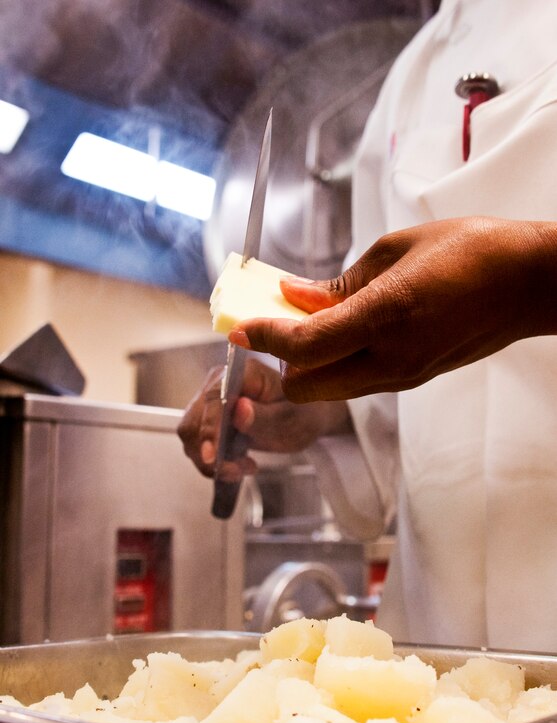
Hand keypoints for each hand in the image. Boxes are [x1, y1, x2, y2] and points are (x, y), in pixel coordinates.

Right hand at [177, 357, 350, 478]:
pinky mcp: (209, 420)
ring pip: (191, 436)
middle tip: (237, 471)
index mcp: (243, 373)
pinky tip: (238, 465)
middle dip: (208, 452)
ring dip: (210, 461)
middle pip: (193, 420)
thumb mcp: (290, 418)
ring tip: (243, 468)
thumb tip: (239, 410)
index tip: (212, 456)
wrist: (303, 418)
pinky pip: (198, 444)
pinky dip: (213, 461)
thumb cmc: (301, 412)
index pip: (214, 398)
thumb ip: (264, 416)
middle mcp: (219, 383)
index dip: (209, 428)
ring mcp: (211, 402)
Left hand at [228, 217, 556, 401]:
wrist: (527, 284)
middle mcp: (391, 360)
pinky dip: (336, 365)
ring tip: (312, 323)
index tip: (239, 327)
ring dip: (308, 365)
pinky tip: (344, 331)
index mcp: (386, 317)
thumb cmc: (468, 251)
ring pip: (330, 390)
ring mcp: (403, 377)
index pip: (304, 346)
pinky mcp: (412, 381)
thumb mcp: (395, 251)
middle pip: (307, 387)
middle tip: (278, 324)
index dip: (263, 339)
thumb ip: (338, 283)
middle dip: (282, 361)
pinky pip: (357, 383)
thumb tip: (293, 296)